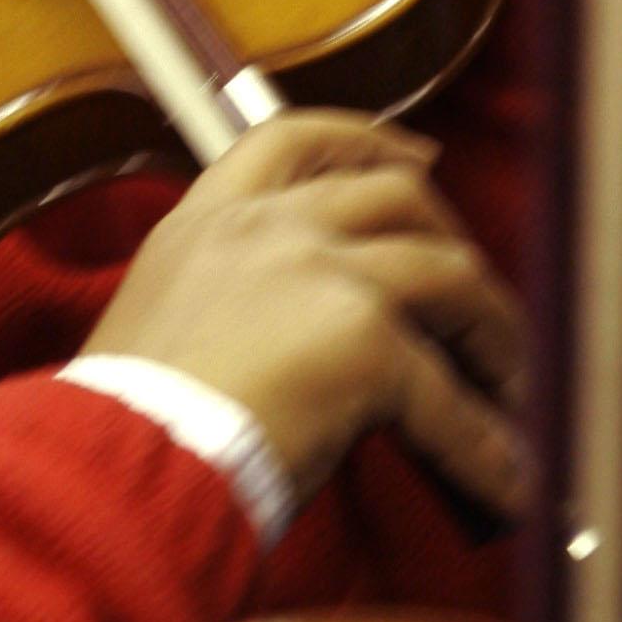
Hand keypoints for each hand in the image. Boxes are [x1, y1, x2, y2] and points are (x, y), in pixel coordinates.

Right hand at [83, 112, 527, 519]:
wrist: (115, 469)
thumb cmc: (123, 428)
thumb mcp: (162, 329)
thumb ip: (228, 307)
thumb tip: (295, 348)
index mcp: (201, 224)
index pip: (288, 141)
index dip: (363, 139)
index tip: (414, 157)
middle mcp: (262, 229)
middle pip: (394, 192)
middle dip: (449, 235)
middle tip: (475, 289)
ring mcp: (319, 273)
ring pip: (450, 273)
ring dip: (492, 331)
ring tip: (507, 383)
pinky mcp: (365, 340)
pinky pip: (452, 400)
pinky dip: (483, 447)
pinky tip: (498, 482)